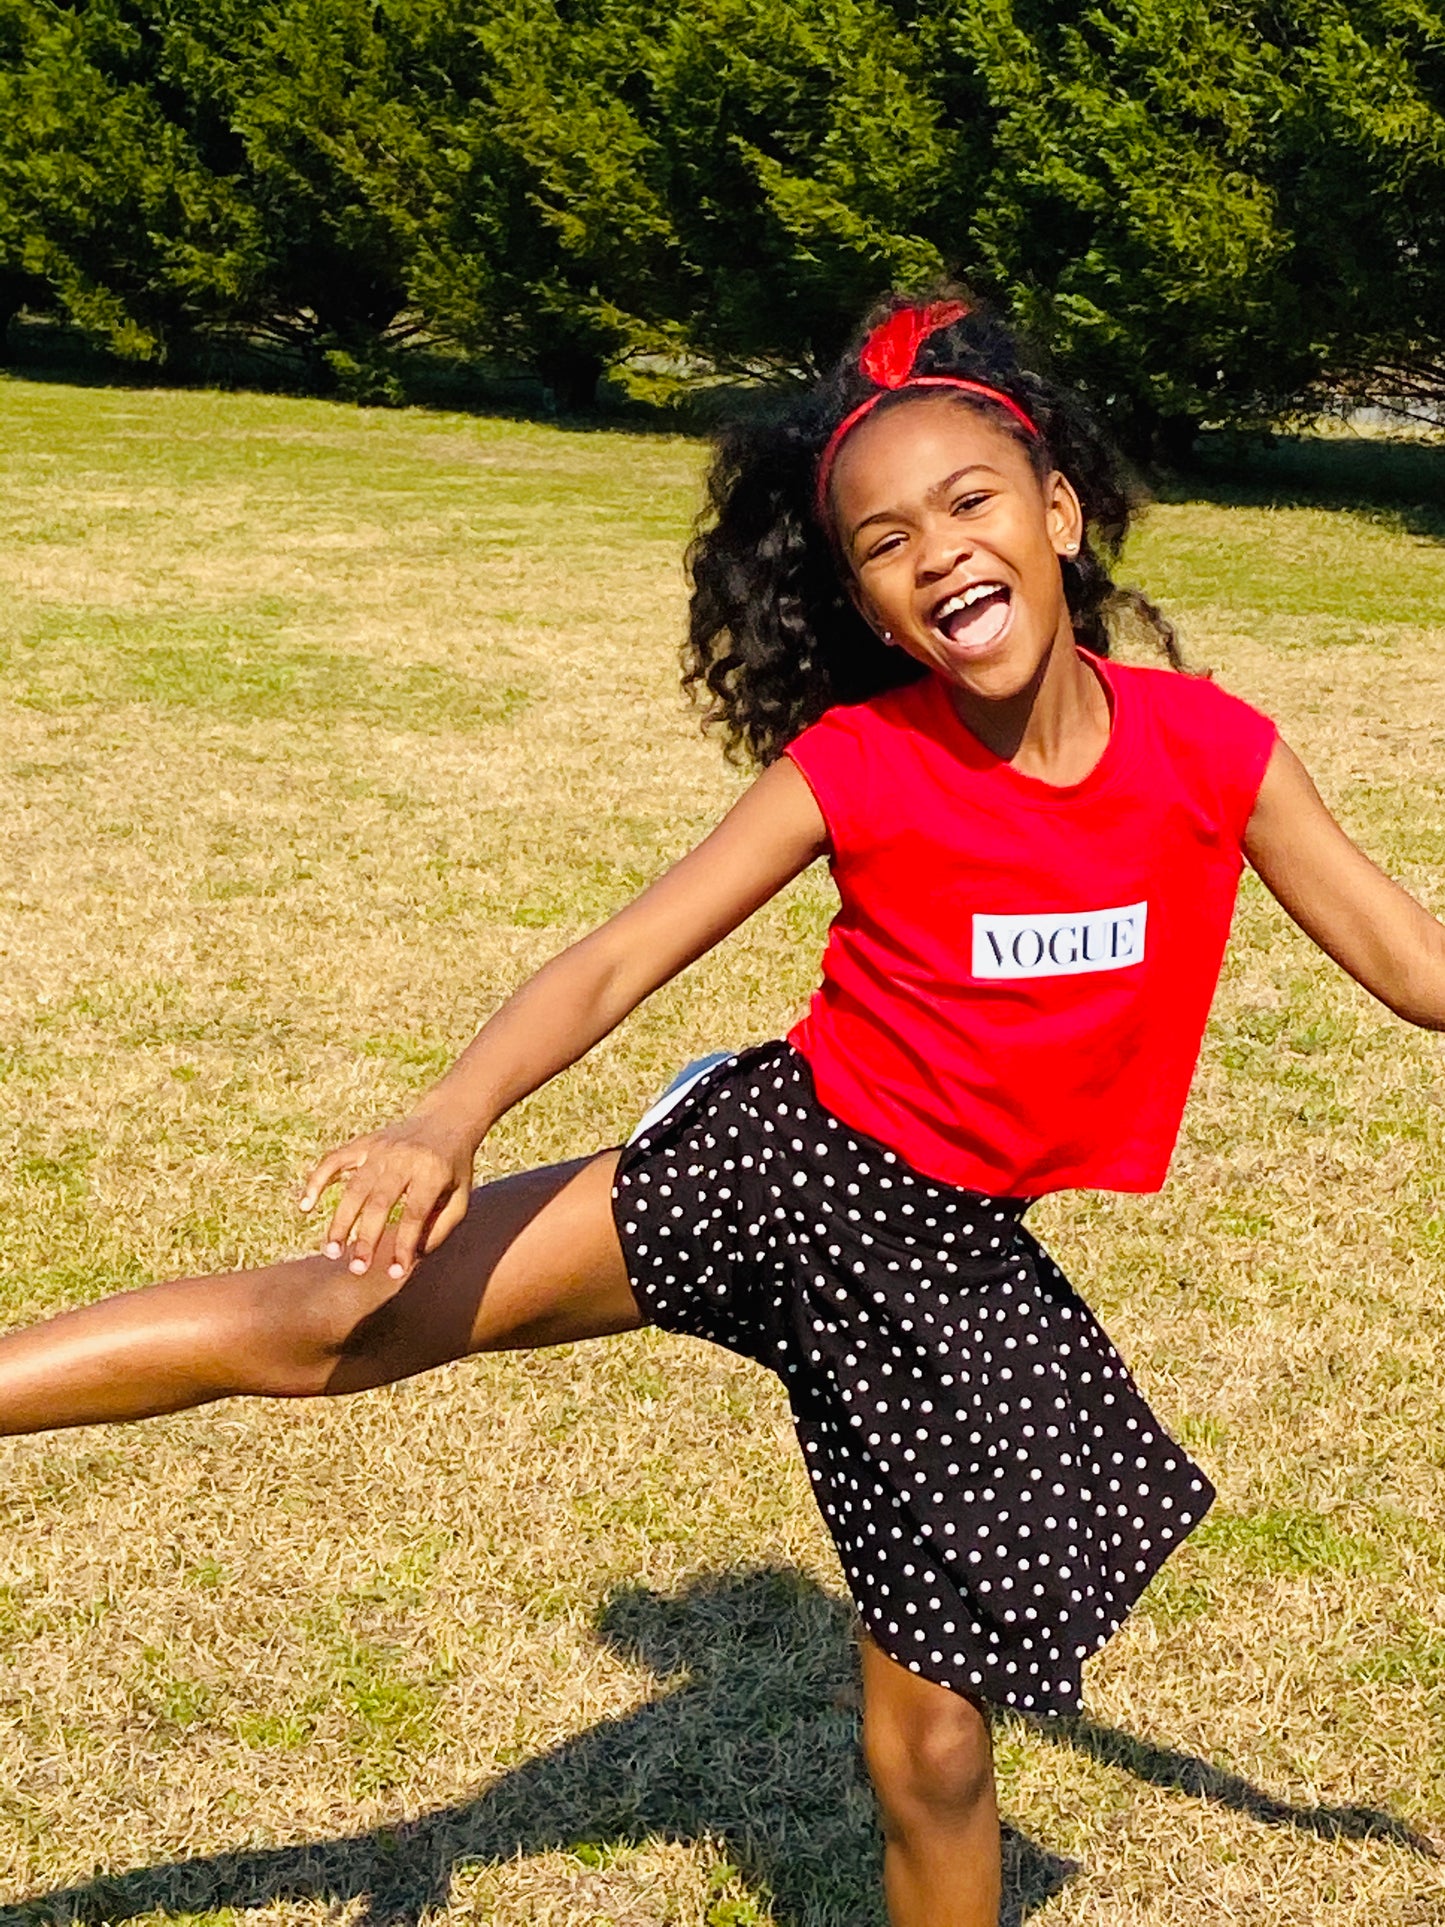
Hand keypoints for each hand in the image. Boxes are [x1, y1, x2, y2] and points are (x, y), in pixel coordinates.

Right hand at [299, 1107, 479, 1280]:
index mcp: (433, 1172)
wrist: (446, 1119)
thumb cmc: (453, 1167)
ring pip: (354, 1187)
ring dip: (340, 1222)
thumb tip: (412, 1257)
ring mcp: (380, 1148)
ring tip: (332, 1252)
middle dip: (366, 1238)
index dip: (403, 1245)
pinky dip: (316, 1182)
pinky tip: (305, 1207)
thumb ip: (440, 1227)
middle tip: (356, 1269)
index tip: (395, 1273)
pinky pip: (334, 1160)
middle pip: (379, 1202)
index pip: (414, 1214)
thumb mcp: (460, 1196)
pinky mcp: (364, 1143)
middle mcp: (404, 1158)